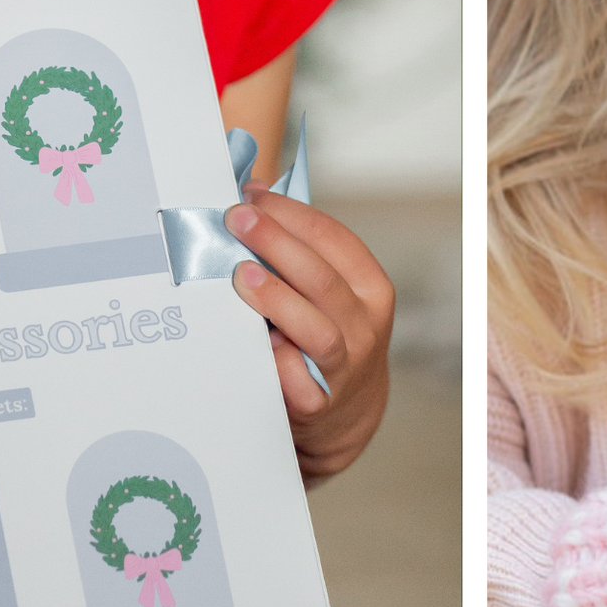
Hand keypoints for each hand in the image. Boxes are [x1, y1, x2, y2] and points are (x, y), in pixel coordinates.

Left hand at [226, 190, 394, 483]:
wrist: (347, 411)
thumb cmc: (329, 335)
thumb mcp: (333, 292)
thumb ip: (301, 251)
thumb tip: (251, 194)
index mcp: (370, 287)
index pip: (333, 238)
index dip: (290, 213)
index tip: (250, 196)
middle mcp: (364, 324)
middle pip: (322, 277)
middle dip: (276, 242)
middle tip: (236, 220)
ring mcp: (345, 365)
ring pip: (316, 329)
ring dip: (277, 299)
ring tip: (240, 275)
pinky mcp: (320, 402)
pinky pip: (299, 382)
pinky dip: (279, 364)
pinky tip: (257, 344)